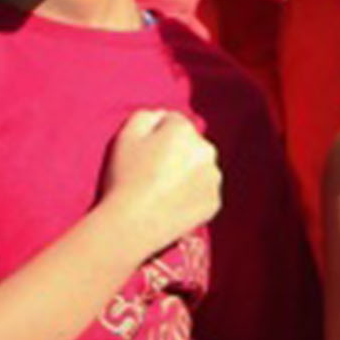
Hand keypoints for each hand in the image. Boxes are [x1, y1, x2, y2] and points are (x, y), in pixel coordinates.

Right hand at [100, 108, 221, 255]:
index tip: (144, 155)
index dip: (155, 137)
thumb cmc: (124, 177)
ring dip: (188, 173)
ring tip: (162, 190)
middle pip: (191, 144)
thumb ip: (146, 115)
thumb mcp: (125, 136)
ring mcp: (213, 177)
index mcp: (183, 129)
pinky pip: (204, 192)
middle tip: (153, 174)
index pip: (172, 123)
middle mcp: (206, 149)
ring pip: (200, 167)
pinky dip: (192, 195)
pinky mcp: (214, 202)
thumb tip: (162, 116)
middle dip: (177, 153)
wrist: (131, 223)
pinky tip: (172, 203)